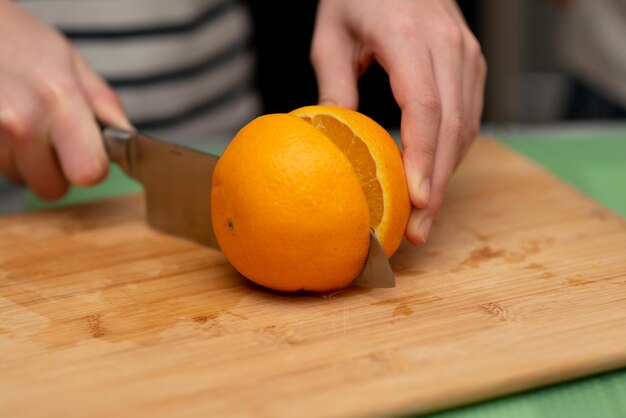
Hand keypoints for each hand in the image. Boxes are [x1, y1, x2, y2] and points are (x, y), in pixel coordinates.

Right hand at [0, 1, 130, 199]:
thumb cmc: (24, 44)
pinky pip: (2, 170)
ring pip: (24, 180)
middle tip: (55, 137)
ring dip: (30, 162)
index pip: (88, 172)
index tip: (92, 154)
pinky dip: (9, 155)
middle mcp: (19, 122)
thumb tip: (133, 143)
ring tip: (27, 123)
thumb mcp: (74, 64)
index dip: (94, 167)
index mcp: (58, 101)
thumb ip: (106, 107)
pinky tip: (9, 126)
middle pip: (52, 188)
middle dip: (59, 170)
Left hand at [310, 0, 485, 243]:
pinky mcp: (472, 62)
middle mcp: (448, 45)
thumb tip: (335, 140)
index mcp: (408, 36)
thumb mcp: (332, 32)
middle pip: (452, 126)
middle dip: (438, 183)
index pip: (426, 107)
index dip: (423, 157)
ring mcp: (467, 53)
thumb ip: (334, 84)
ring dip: (447, 174)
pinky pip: (470, 114)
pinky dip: (453, 151)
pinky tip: (434, 175)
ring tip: (425, 215)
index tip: (416, 201)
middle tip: (419, 230)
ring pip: (467, 125)